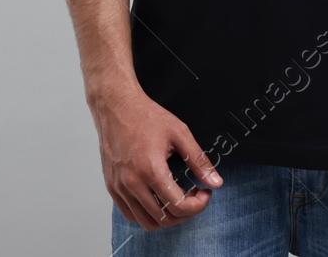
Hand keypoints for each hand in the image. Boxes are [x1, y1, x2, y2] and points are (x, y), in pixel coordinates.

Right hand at [91, 83, 223, 230]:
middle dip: (186, 212)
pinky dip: (147, 214)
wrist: (116, 106)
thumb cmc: (146, 116)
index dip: (198, 205)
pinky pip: (130, 215)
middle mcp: (132, 183)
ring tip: (175, 197)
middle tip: (193, 195)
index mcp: (151, 170)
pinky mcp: (112, 187)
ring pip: (147, 223)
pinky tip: (157, 196)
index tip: (204, 193)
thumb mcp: (179, 133)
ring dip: (167, 216)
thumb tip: (215, 182)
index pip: (179, 207)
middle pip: (165, 219)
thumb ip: (199, 160)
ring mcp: (119, 187)